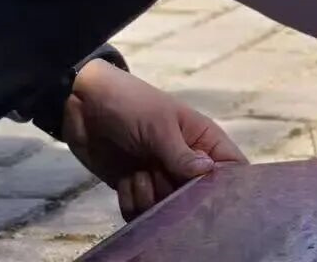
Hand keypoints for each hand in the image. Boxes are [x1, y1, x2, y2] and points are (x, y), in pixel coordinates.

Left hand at [63, 61, 244, 220]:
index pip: (231, 168)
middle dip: (175, 193)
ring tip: (136, 170)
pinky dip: (129, 199)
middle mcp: (186, 164)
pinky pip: (139, 212)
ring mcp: (160, 177)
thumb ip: (181, 155)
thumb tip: (208, 172)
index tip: (206, 193)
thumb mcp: (159, 126)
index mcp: (203, 141)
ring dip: (148, 194)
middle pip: (196, 197)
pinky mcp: (135, 188)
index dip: (226, 185)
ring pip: (165, 208)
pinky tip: (124, 179)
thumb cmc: (131, 105)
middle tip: (157, 172)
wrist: (85, 105)